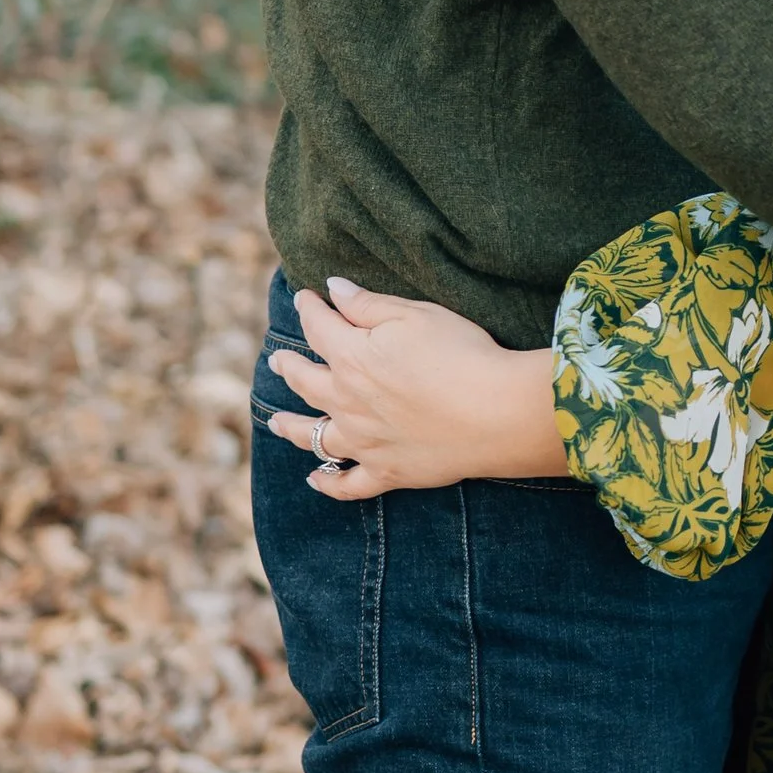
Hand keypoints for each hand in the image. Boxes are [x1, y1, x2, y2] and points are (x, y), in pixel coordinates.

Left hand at [266, 280, 568, 496]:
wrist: (496, 413)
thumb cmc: (461, 355)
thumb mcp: (416, 315)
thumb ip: (368, 304)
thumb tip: (333, 289)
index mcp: (352, 357)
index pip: (318, 327)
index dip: (310, 309)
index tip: (306, 298)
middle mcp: (347, 402)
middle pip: (305, 383)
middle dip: (288, 367)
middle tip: (277, 359)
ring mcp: (364, 441)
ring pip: (313, 436)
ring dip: (290, 427)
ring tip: (276, 422)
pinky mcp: (387, 471)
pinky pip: (348, 483)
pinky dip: (328, 483)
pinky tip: (315, 479)